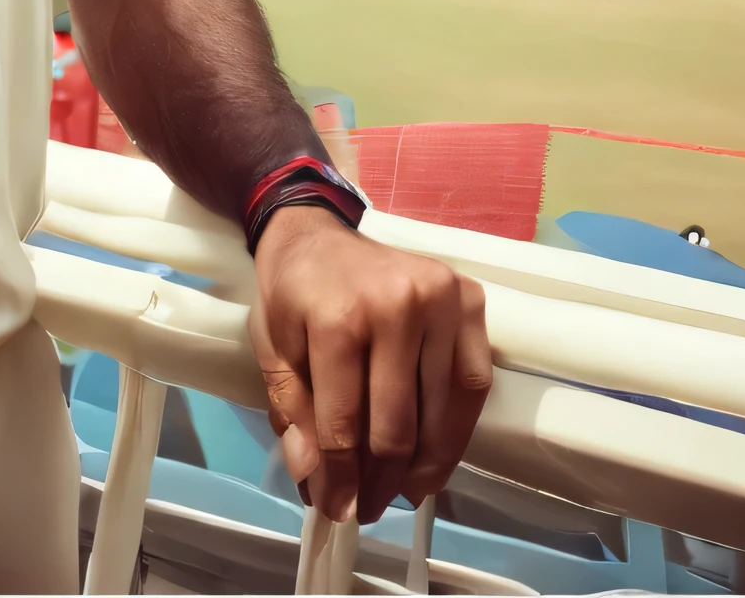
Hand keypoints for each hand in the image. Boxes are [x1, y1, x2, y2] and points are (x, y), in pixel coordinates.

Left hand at [248, 205, 491, 525]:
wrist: (318, 233)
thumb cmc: (292, 292)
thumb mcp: (270, 348)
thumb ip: (291, 411)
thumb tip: (315, 479)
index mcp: (337, 317)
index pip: (344, 425)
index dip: (340, 481)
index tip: (337, 511)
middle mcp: (395, 306)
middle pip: (397, 426)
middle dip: (381, 481)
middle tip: (368, 508)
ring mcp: (440, 300)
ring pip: (440, 414)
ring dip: (421, 468)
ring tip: (401, 492)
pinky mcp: (469, 300)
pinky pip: (473, 385)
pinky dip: (456, 430)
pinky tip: (434, 456)